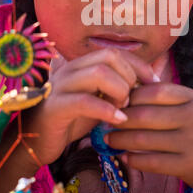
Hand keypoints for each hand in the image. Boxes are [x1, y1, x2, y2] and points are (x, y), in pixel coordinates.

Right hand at [22, 48, 155, 166]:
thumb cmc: (73, 118)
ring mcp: (61, 85)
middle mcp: (71, 69)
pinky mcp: (55, 106)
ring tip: (124, 107)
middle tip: (132, 98)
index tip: (153, 83)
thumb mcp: (99, 100)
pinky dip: (106, 110)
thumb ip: (116, 89)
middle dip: (129, 76)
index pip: (116, 53)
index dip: (139, 65)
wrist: (39, 139)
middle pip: (109, 57)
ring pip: (98, 73)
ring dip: (119, 90)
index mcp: (82, 65)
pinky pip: (84, 101)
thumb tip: (147, 82)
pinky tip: (117, 120)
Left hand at [104, 82, 192, 192]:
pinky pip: (152, 162)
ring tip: (108, 140)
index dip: (128, 96)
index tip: (113, 101)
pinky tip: (124, 157)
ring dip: (120, 140)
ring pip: (144, 140)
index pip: (152, 91)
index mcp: (190, 96)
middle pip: (144, 115)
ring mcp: (191, 141)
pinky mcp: (188, 165)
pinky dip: (134, 160)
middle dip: (119, 119)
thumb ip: (163, 97)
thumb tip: (125, 91)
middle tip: (104, 122)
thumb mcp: (189, 105)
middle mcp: (192, 115)